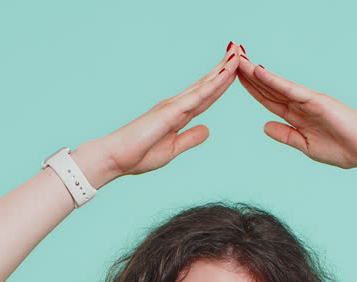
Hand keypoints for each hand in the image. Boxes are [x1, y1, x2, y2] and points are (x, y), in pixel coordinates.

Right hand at [79, 48, 239, 183]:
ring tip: (237, 54)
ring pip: (204, 86)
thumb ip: (189, 138)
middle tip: (239, 50)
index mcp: (178, 114)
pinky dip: (211, 85)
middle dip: (223, 69)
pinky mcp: (170, 111)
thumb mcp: (172, 149)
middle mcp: (177, 105)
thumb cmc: (139, 155)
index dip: (220, 83)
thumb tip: (207, 130)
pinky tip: (223, 75)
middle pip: (207, 85)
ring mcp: (174, 106)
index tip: (234, 70)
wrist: (117, 157)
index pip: (205, 97)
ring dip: (221, 70)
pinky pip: (196, 96)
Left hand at [235, 51, 356, 169]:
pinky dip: (274, 80)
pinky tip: (258, 71)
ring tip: (237, 56)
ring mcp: (308, 100)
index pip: (268, 99)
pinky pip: (290, 89)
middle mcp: (300, 104)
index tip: (233, 77)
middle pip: (268, 87)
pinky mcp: (317, 101)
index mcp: (297, 116)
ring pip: (275, 84)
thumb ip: (286, 135)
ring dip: (255, 71)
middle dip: (248, 73)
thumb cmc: (343, 149)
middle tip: (229, 55)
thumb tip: (264, 126)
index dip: (251, 88)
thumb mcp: (306, 146)